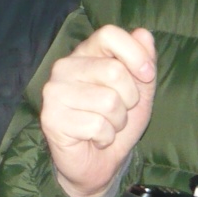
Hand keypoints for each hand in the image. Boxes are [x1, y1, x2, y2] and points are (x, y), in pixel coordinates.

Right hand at [40, 25, 156, 196]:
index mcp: (85, 54)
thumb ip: (142, 63)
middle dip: (129, 99)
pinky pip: (97, 125)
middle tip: (118, 112)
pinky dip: (105, 137)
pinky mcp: (51, 117)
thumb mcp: (139, 92)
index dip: (135, 54)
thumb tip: (143, 33)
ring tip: (105, 126)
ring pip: (108, 101)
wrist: (97, 163)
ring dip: (117, 122)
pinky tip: (93, 138)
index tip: (146, 75)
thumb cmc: (116, 123)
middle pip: (114, 70)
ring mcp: (54, 91)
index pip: (109, 34)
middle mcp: (64, 67)